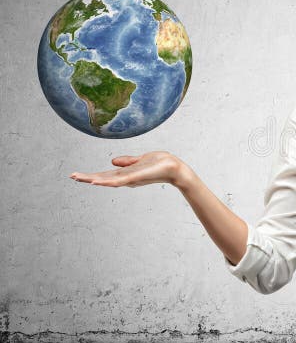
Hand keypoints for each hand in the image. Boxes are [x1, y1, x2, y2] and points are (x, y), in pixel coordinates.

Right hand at [69, 151, 184, 187]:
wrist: (175, 168)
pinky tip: (98, 182)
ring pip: (109, 181)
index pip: (106, 174)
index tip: (77, 175)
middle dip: (88, 178)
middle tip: (72, 176)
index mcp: (126, 173)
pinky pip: (120, 180)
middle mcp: (127, 178)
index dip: (92, 175)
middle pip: (104, 178)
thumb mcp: (140, 160)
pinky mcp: (137, 178)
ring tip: (80, 179)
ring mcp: (131, 179)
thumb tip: (112, 161)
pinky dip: (108, 181)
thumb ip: (127, 161)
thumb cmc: (161, 164)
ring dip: (94, 180)